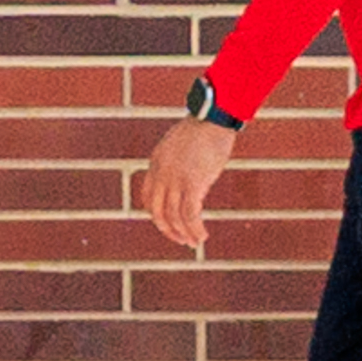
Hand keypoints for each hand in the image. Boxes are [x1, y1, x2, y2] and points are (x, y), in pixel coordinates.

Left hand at [131, 104, 236, 260]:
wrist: (212, 118)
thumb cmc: (204, 129)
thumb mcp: (182, 145)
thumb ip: (178, 162)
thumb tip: (188, 175)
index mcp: (156, 163)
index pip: (149, 197)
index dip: (158, 214)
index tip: (171, 224)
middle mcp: (161, 173)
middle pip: (157, 212)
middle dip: (168, 230)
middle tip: (181, 240)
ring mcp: (175, 179)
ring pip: (174, 217)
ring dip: (184, 234)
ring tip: (195, 242)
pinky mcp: (193, 183)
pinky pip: (190, 215)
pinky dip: (195, 229)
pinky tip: (202, 236)